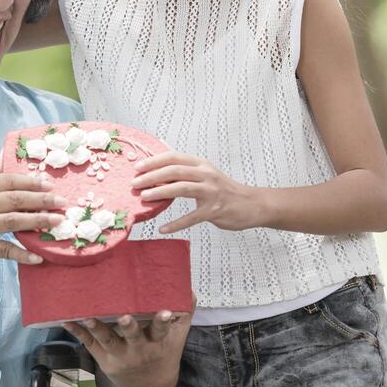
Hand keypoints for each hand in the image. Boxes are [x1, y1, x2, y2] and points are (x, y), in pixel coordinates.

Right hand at [0, 172, 64, 275]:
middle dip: (41, 200)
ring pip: (14, 221)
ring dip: (38, 221)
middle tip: (62, 202)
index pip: (7, 180)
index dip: (30, 182)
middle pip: (14, 199)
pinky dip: (23, 254)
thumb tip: (4, 153)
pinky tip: (38, 256)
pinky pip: (6, 250)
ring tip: (57, 222)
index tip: (50, 184)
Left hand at [62, 304, 192, 386]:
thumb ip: (183, 313)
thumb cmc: (163, 354)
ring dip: (97, 328)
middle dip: (129, 327)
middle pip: (133, 337)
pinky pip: (89, 344)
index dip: (162, 321)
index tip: (164, 312)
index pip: (161, 330)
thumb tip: (187, 288)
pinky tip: (67, 321)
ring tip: (88, 317)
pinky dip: (78, 333)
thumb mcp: (177, 337)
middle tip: (124, 317)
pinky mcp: (103, 358)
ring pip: (107, 340)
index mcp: (158, 342)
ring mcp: (119, 355)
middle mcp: (138, 350)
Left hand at [132, 152, 262, 232]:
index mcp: (202, 165)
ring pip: (181, 188)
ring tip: (143, 197)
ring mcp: (211, 193)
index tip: (137, 167)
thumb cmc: (224, 190)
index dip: (154, 161)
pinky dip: (175, 224)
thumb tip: (160, 165)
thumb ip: (186, 170)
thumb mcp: (206, 174)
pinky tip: (162, 229)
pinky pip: (191, 218)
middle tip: (134, 183)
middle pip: (175, 171)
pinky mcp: (214, 211)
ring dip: (160, 192)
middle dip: (152, 176)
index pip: (174, 157)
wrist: (251, 204)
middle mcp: (206, 175)